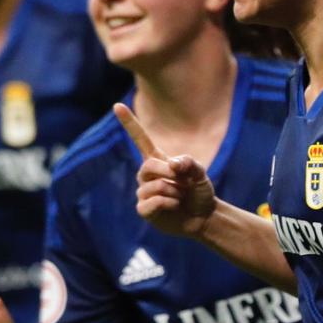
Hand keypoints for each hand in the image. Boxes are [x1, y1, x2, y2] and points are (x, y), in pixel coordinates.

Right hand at [120, 102, 215, 237]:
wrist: (204, 217)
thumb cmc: (199, 192)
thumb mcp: (200, 174)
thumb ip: (188, 163)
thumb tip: (172, 164)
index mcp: (158, 160)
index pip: (140, 139)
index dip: (129, 123)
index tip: (117, 105)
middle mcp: (147, 175)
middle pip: (148, 166)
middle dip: (169, 174)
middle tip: (184, 183)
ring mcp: (144, 193)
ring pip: (152, 186)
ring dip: (174, 191)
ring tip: (181, 197)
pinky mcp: (144, 210)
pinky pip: (151, 203)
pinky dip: (168, 203)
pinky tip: (175, 206)